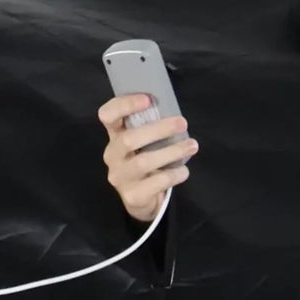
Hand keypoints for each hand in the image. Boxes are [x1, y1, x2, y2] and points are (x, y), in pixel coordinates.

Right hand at [98, 93, 196, 223]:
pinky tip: (184, 170)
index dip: (125, 105)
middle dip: (159, 129)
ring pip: (144, 162)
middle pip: (129, 139)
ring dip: (172, 151)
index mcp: (114, 136)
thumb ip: (149, 128)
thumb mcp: (142, 143)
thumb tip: (174, 115)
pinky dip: (174, 174)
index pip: (107, 115)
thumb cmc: (144, 161)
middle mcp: (112, 155)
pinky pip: (156, 182)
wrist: (140, 200)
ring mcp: (120, 177)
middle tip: (183, 122)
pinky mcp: (133, 196)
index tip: (148, 99)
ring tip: (192, 145)